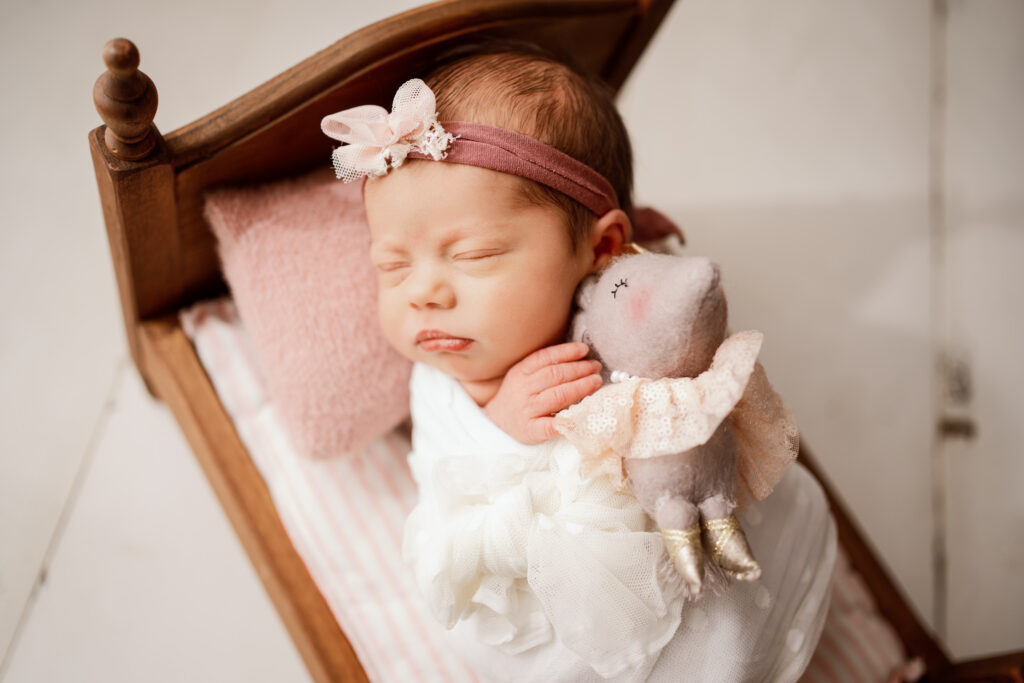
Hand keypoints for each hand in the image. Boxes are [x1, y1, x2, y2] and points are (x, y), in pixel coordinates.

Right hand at [484, 342, 602, 444]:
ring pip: (556, 396)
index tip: (584, 349)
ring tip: (596, 382)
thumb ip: (543, 366)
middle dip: (579, 369)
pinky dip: (565, 421)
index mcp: (521, 372)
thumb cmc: (517, 396)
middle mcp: (524, 389)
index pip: (545, 358)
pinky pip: (549, 426)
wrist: (496, 423)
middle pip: (554, 375)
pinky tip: (580, 417)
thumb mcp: (522, 376)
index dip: (566, 352)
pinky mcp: (531, 430)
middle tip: (596, 367)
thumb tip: (578, 357)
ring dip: (580, 388)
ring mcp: (527, 410)